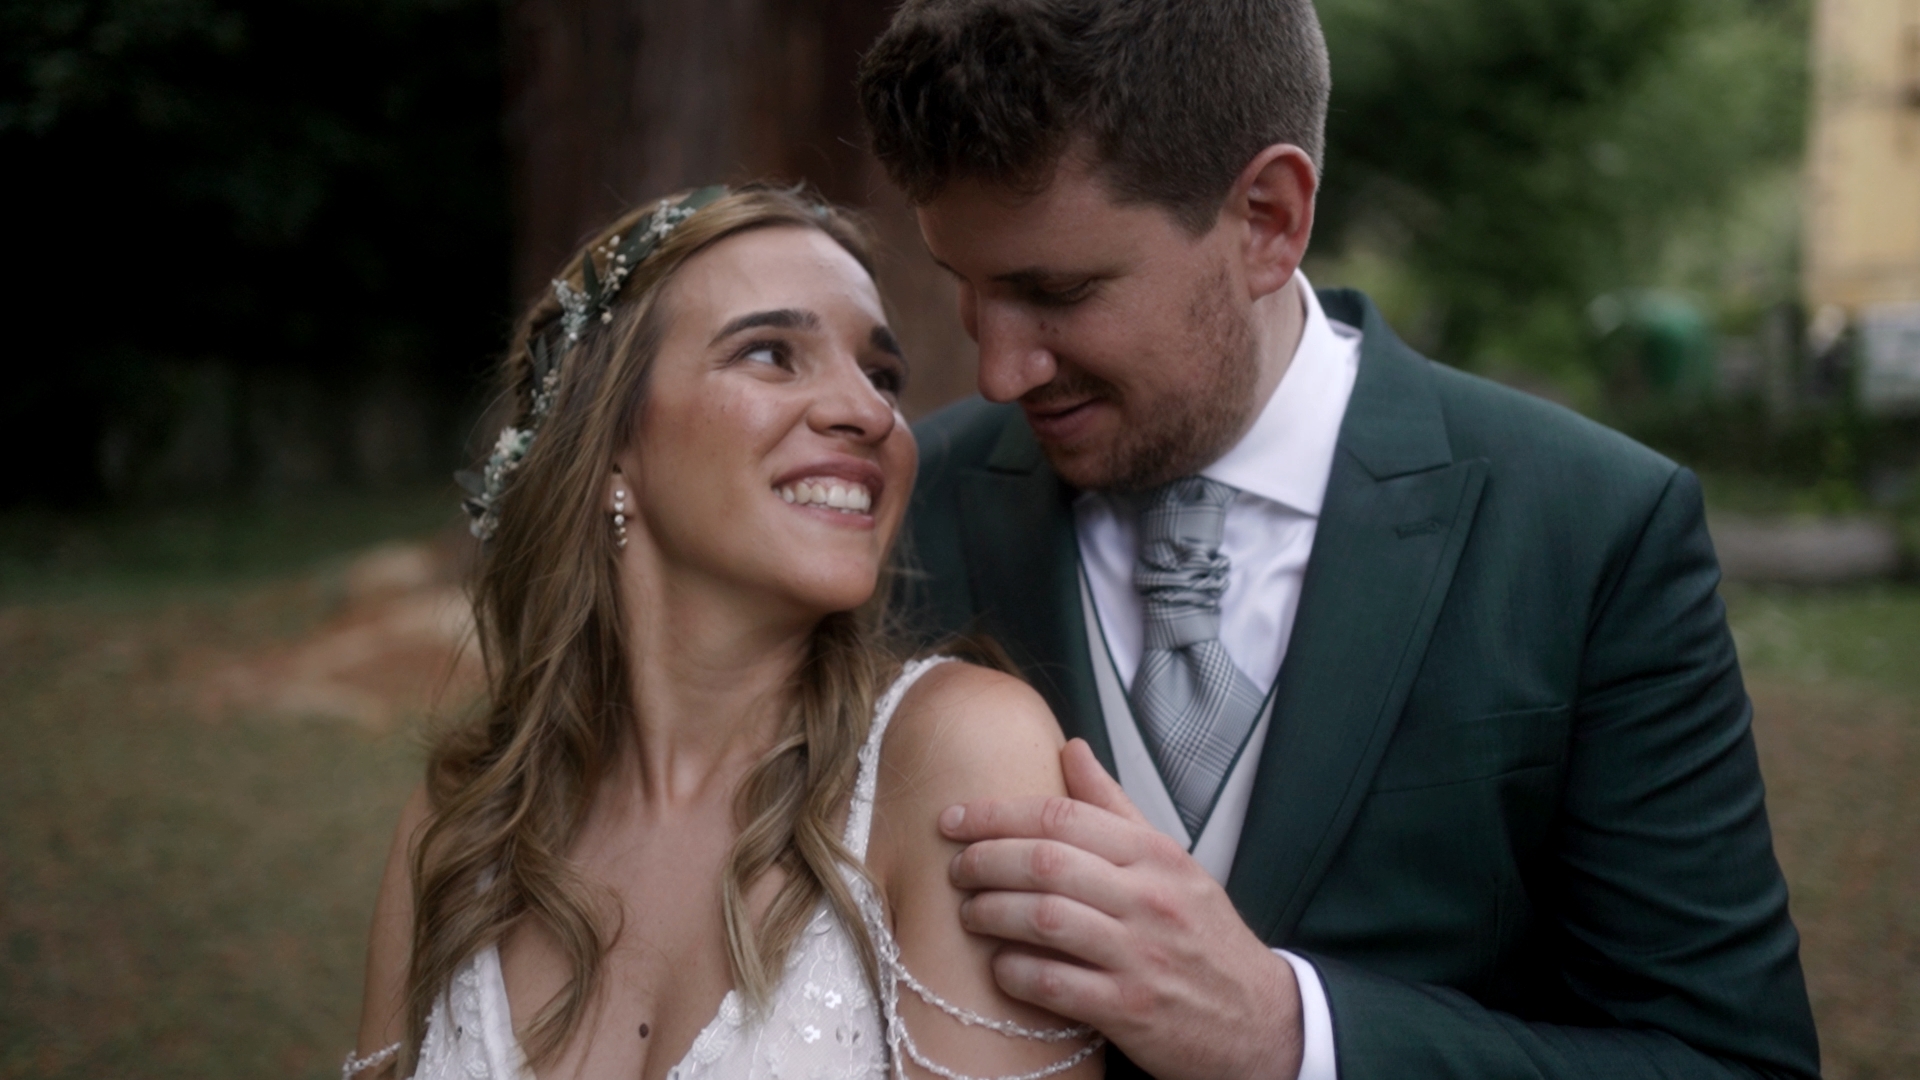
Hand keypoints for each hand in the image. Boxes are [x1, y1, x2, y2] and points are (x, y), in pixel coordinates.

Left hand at [942, 739, 1304, 1079]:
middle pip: (1045, 862)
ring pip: (1044, 918)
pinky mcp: (1130, 1009)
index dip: (997, 814)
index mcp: (1156, 855)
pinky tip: (999, 965)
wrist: (1260, 1019)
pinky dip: (1016, 971)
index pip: (1063, 816)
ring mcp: (1140, 955)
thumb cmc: (1204, 936)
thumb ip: (1115, 807)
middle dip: (985, 860)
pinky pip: (1055, 983)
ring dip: (991, 913)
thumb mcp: (1172, 862)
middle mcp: (1149, 898)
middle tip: (956, 868)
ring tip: (969, 913)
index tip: (955, 818)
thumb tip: (1070, 748)